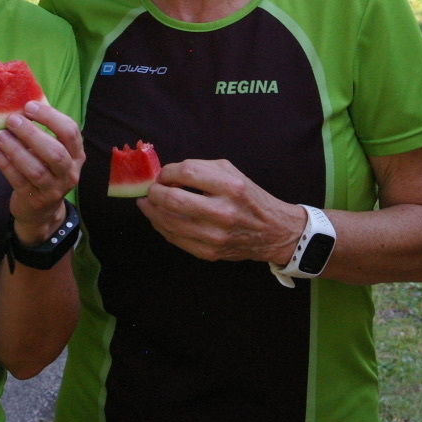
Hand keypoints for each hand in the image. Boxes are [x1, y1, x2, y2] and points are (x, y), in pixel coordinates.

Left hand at [0, 101, 83, 245]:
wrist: (41, 211)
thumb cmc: (45, 170)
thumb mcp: (51, 152)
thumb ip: (43, 131)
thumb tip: (20, 104)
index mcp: (76, 155)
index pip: (70, 132)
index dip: (50, 117)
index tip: (29, 106)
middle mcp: (69, 173)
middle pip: (55, 152)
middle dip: (32, 134)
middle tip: (12, 120)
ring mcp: (53, 189)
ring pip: (36, 169)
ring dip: (15, 149)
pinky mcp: (34, 200)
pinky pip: (18, 180)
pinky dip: (4, 163)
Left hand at [137, 158, 305, 264]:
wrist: (273, 231)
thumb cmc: (248, 197)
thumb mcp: (232, 173)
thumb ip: (200, 168)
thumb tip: (167, 174)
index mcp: (231, 187)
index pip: (187, 172)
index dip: (168, 172)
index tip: (163, 174)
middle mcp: (224, 212)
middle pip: (173, 199)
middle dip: (154, 192)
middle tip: (150, 189)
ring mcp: (215, 236)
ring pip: (169, 222)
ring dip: (152, 210)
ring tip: (147, 203)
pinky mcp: (209, 252)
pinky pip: (175, 238)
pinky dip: (161, 226)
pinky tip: (158, 218)